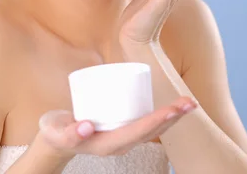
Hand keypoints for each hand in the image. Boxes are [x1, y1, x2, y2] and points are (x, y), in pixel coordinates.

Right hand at [37, 96, 196, 157]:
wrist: (56, 140)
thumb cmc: (56, 133)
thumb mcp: (57, 133)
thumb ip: (68, 132)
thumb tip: (86, 126)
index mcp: (109, 145)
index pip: (138, 132)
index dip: (156, 121)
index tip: (172, 110)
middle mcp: (121, 144)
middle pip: (152, 132)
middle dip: (172, 118)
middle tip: (190, 102)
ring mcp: (123, 139)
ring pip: (153, 130)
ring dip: (173, 117)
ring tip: (189, 103)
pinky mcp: (123, 130)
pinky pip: (147, 125)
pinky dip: (163, 116)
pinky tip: (174, 107)